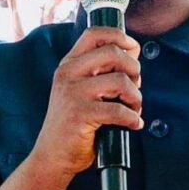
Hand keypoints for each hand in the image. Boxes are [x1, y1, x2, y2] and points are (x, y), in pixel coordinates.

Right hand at [30, 27, 143, 179]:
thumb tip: (132, 52)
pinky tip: (133, 124)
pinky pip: (119, 110)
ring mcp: (72, 93)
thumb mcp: (81, 89)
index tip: (132, 49)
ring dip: (136, 97)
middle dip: (134, 69)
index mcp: (69, 64)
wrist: (52, 156)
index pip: (94, 34)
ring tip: (133, 108)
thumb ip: (102, 70)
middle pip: (113, 53)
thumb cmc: (73, 123)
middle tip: (135, 88)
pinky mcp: (80, 114)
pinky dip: (133, 118)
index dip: (119, 36)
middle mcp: (68, 73)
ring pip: (121, 81)